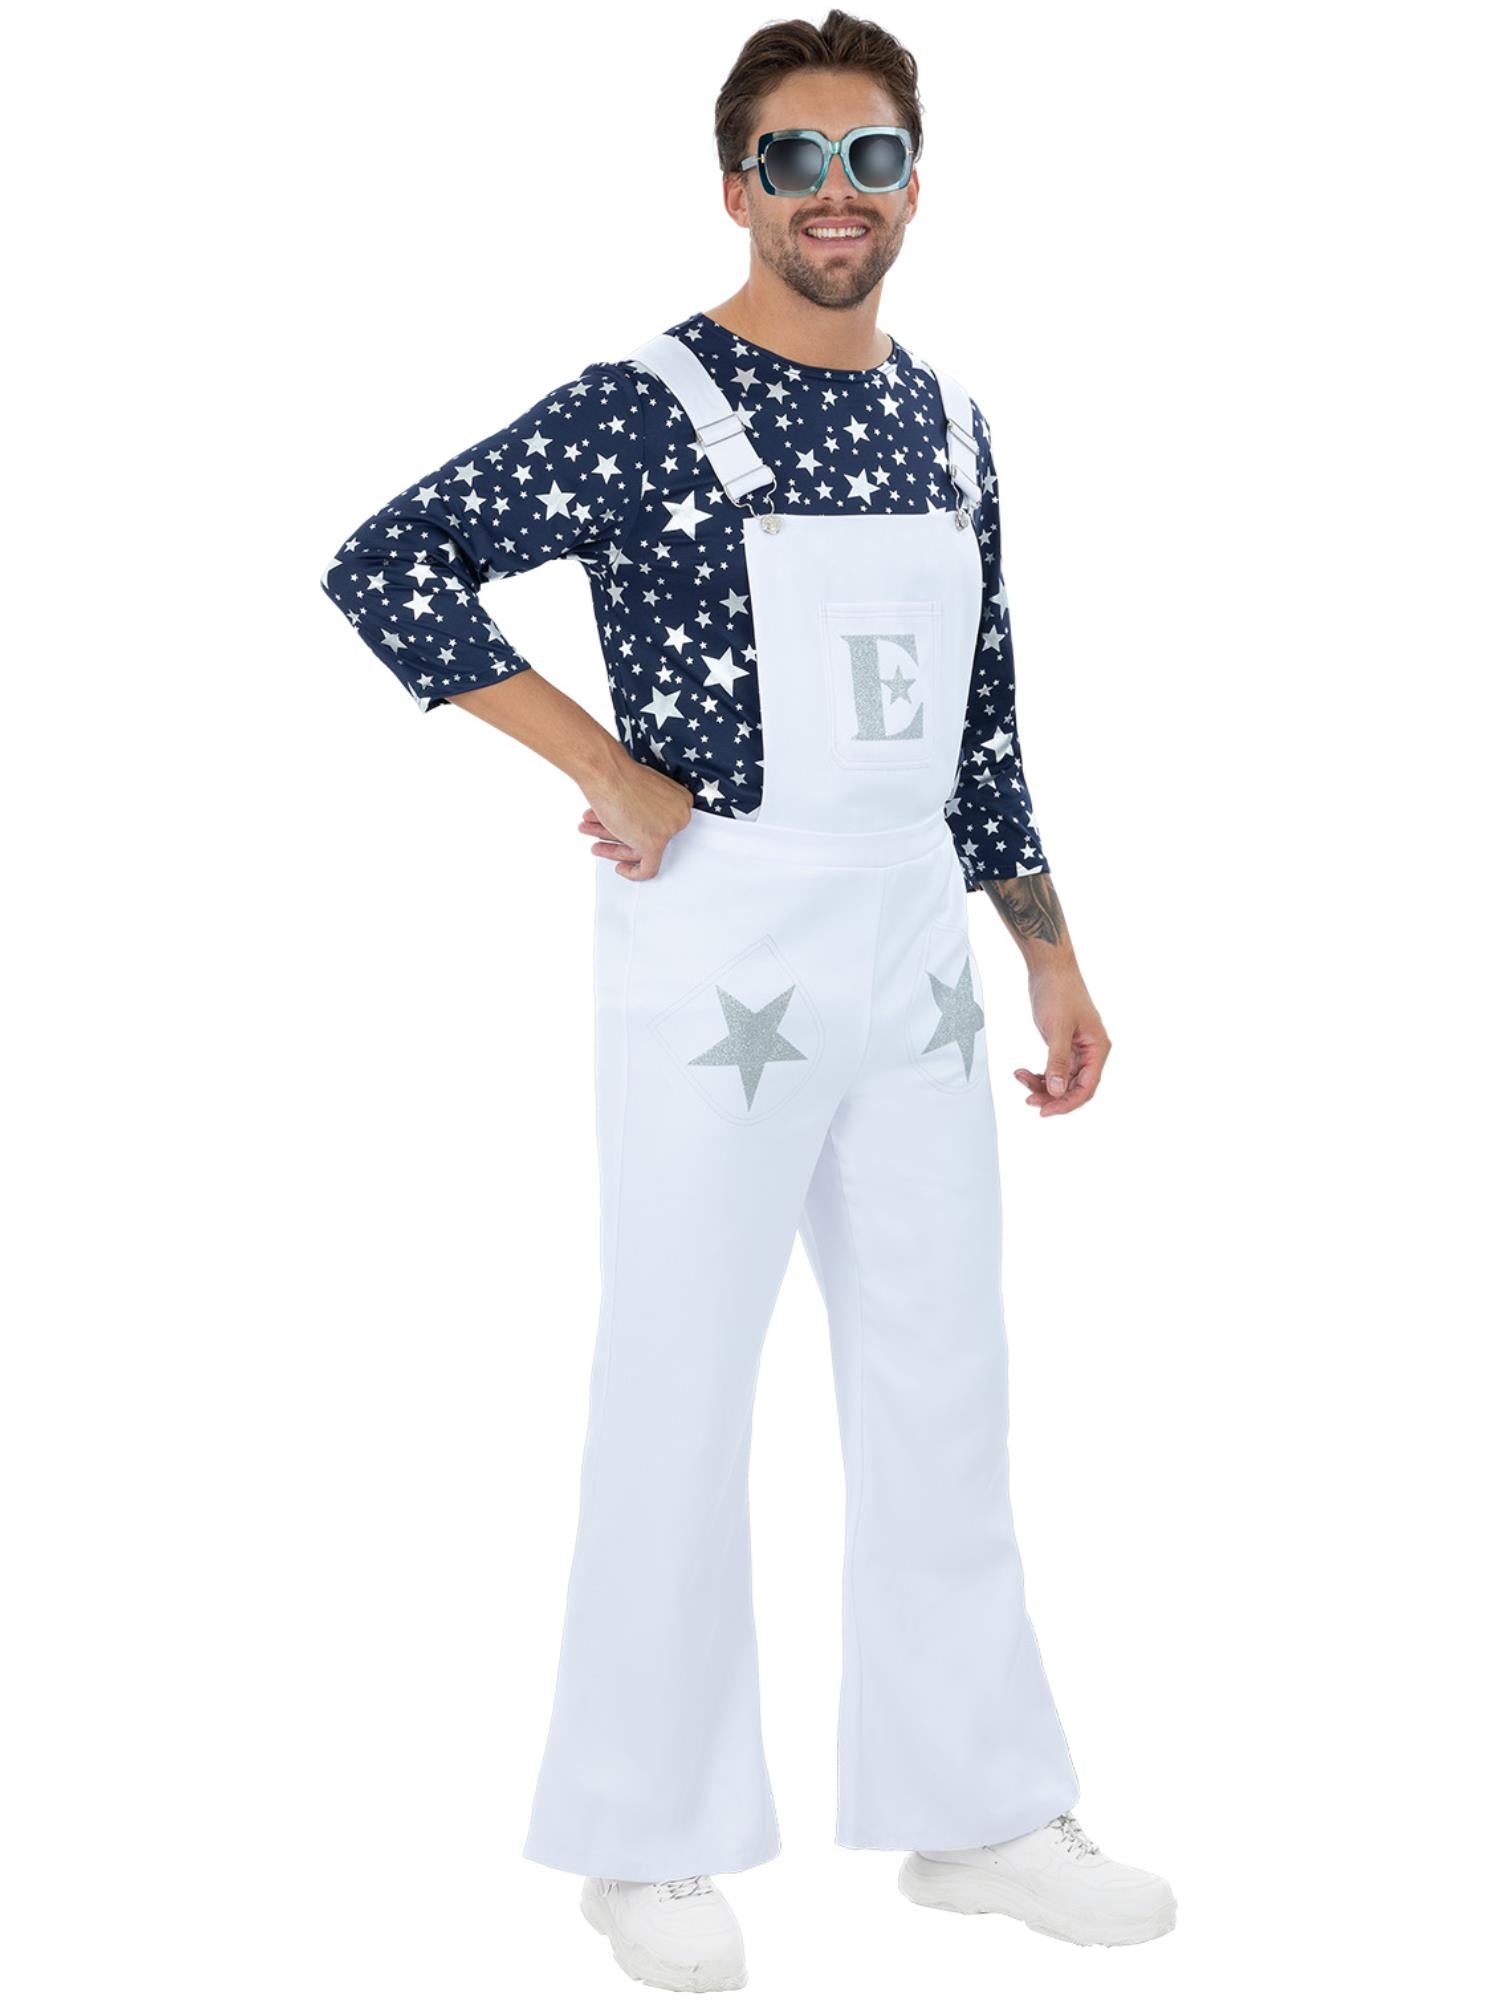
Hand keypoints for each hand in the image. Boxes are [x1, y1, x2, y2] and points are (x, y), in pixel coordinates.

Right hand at [578, 756, 694, 879]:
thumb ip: (645, 806)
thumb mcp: (641, 789)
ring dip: (613, 847)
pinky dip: (633, 872)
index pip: (661, 823)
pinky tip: (621, 868)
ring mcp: (669, 830)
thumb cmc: (617, 774)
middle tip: (604, 833)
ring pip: (642, 850)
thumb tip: (636, 821)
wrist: (605, 772)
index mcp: (681, 800)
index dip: (637, 826)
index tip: (627, 831)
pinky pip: (648, 869)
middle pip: (649, 836)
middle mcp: (680, 815)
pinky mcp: (655, 844)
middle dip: (618, 834)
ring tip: (595, 841)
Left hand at [1012, 969, 1110, 1115]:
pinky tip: (1023, 1073)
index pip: (1087, 1087)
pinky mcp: (1063, 1045)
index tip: (1046, 1110)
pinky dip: (1040, 1074)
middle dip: (1052, 1096)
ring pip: (1062, 1080)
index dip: (1067, 1103)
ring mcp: (1077, 1049)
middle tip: (1029, 1100)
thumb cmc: (1059, 992)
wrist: (1050, 969)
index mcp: (1097, 1048)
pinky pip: (1054, 1068)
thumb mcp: (1057, 1029)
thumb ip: (1057, 1061)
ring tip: (1021, 1079)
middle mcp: (1091, 1051)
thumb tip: (1057, 1090)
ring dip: (1042, 1085)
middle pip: (1074, 1087)